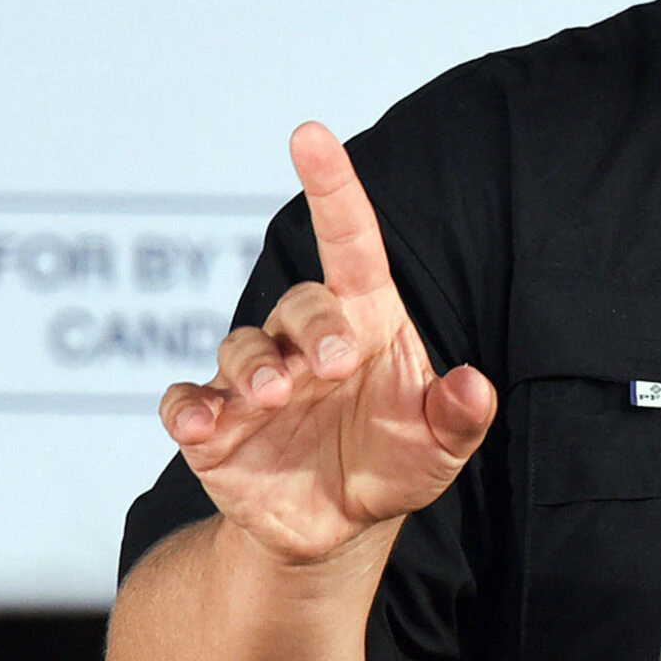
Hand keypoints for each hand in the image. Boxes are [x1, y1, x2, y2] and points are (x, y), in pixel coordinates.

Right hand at [159, 122, 498, 564]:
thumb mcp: (440, 446)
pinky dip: (188, 409)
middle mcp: (304, 340)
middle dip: (313, 328)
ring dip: (253, 367)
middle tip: (333, 366)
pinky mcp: (215, 426)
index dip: (331, 185)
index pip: (348, 239)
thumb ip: (459, 416)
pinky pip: (185, 402)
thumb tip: (475, 384)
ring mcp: (254, 380)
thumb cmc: (395, 463)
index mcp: (365, 321)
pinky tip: (202, 426)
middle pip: (299, 303)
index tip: (310, 134)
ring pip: (241, 346)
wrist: (338, 527)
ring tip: (275, 396)